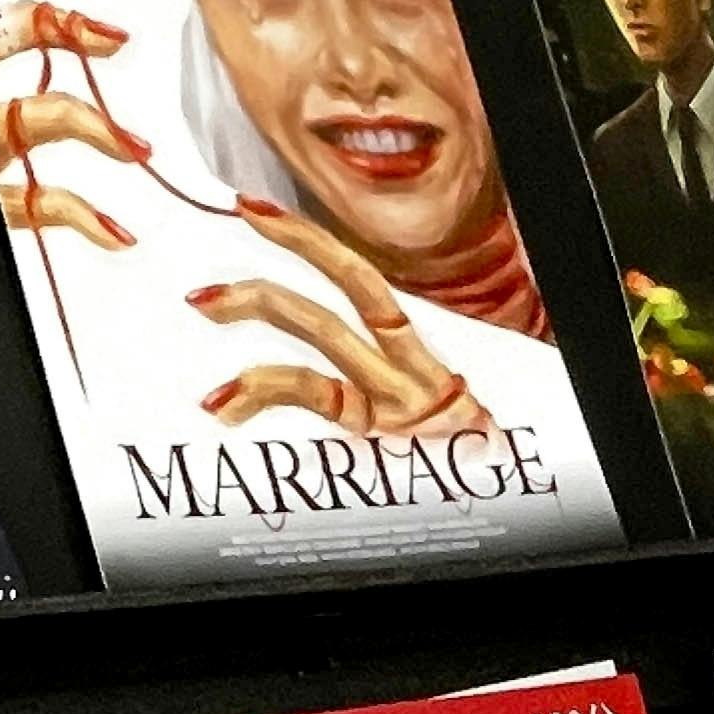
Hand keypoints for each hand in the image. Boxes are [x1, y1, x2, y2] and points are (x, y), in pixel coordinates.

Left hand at [191, 198, 503, 447]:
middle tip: (225, 241)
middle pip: (345, 289)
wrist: (507, 500)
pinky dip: (262, 392)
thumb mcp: (410, 431)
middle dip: (283, 258)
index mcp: (412, 357)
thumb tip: (273, 396)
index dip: (310, 240)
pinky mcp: (382, 431)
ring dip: (259, 308)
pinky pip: (315, 394)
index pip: (359, 280)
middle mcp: (408, 369)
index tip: (259, 213)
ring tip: (206, 304)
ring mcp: (396, 398)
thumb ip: (361, 404)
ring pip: (324, 329)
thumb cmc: (454, 475)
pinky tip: (223, 402)